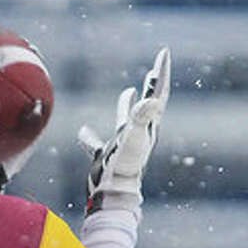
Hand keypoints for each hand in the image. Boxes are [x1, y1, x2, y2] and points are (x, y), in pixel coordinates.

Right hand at [79, 47, 170, 218]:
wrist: (112, 193)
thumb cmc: (124, 166)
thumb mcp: (134, 138)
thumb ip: (142, 117)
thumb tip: (153, 99)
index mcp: (147, 125)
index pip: (158, 94)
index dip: (162, 73)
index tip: (164, 53)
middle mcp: (138, 133)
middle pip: (149, 104)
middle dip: (153, 85)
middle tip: (156, 70)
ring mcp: (122, 145)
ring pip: (127, 120)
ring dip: (128, 104)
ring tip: (129, 91)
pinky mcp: (106, 156)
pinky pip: (98, 142)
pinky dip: (90, 135)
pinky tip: (82, 131)